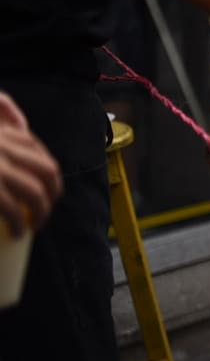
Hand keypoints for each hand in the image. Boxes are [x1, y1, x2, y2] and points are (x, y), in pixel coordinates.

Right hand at [0, 93, 60, 234]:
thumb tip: (19, 128)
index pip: (33, 146)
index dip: (43, 167)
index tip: (43, 182)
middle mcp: (2, 146)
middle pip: (46, 170)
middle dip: (53, 192)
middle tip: (44, 208)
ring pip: (34, 192)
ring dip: (41, 212)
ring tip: (35, 225)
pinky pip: (11, 207)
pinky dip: (18, 222)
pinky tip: (17, 232)